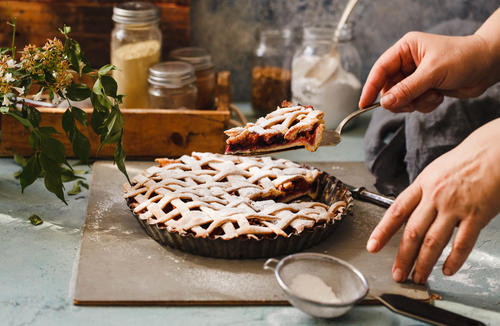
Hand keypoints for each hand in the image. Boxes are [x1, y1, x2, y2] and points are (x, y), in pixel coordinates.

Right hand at [359, 32, 495, 112]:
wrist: (488, 66)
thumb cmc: (463, 59)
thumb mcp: (432, 73)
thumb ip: (407, 89)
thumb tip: (386, 103)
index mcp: (406, 49)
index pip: (380, 69)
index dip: (370, 87)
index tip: (364, 104)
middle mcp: (408, 62)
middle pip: (388, 88)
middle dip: (400, 98)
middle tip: (410, 103)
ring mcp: (415, 76)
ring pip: (400, 98)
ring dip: (415, 102)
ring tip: (432, 95)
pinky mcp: (424, 88)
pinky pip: (413, 103)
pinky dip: (424, 104)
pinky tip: (438, 97)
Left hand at [366, 118, 499, 283]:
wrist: (494, 152)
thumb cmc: (465, 162)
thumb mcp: (434, 172)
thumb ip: (421, 193)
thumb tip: (409, 213)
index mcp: (422, 186)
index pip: (396, 211)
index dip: (382, 231)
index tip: (372, 247)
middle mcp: (435, 197)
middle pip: (412, 232)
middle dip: (402, 257)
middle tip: (397, 274)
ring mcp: (455, 207)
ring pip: (433, 242)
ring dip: (424, 263)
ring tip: (418, 277)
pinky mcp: (477, 215)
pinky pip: (462, 243)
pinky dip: (454, 259)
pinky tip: (447, 270)